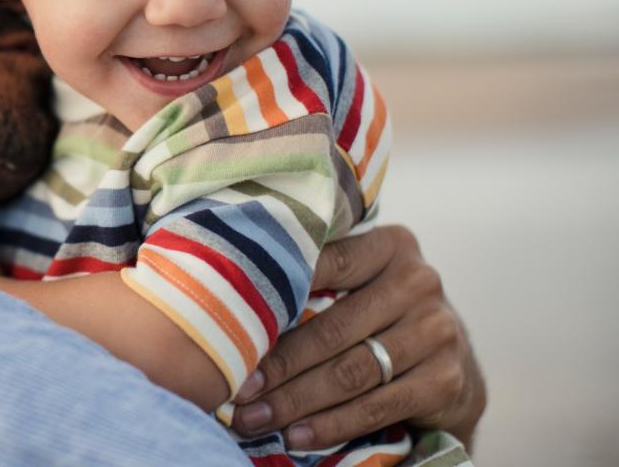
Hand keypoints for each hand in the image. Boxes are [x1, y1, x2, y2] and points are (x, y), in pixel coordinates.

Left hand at [230, 225, 485, 451]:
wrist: (452, 365)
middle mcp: (420, 282)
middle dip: (278, 365)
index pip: (326, 264)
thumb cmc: (382, 315)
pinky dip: (332, 424)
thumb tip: (229, 293)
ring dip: (296, 401)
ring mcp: (438, 332)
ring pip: (351, 372)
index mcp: (391, 246)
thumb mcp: (359, 282)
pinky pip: (377, 406)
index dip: (276, 294)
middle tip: (237, 390)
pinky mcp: (448, 380)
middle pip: (333, 329)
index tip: (232, 325)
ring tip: (255, 418)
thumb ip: (314, 275)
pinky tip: (297, 435)